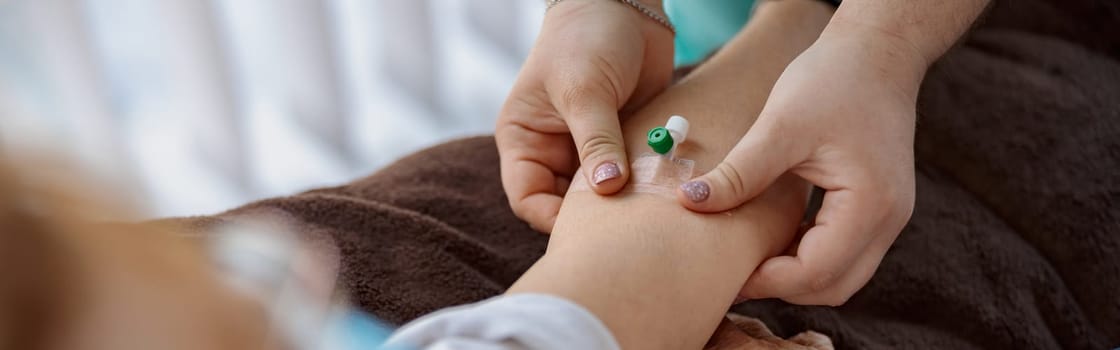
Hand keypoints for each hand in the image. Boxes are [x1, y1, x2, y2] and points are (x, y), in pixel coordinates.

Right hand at [496, 0, 673, 231]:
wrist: (625, 5)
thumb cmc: (587, 37)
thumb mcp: (585, 90)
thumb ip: (596, 141)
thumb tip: (606, 189)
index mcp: (524, 140)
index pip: (528, 198)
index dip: (554, 219)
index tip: (591, 225)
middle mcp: (552, 150)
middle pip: (566, 206)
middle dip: (594, 216)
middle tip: (627, 224)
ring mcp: (588, 150)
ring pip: (602, 197)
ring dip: (625, 202)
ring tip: (649, 204)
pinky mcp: (622, 145)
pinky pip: (631, 179)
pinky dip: (646, 185)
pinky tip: (664, 186)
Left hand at [677, 28, 924, 305]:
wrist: (877, 52)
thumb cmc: (833, 79)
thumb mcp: (779, 125)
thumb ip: (739, 172)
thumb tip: (689, 201)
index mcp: (869, 204)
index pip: (816, 272)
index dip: (766, 281)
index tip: (722, 275)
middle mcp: (889, 220)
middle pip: (833, 287)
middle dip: (781, 287)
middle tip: (731, 274)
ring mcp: (890, 217)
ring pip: (842, 276)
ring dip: (796, 276)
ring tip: (749, 258)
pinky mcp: (880, 208)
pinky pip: (845, 253)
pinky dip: (810, 257)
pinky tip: (774, 238)